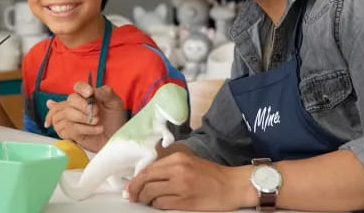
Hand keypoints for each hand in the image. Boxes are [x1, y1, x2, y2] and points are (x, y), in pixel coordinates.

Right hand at [44, 82, 125, 151]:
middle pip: (71, 99)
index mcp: (88, 95)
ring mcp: (74, 118)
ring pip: (69, 113)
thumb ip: (105, 93)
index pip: (78, 86)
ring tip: (98, 121)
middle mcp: (78, 105)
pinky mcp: (73, 131)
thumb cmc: (114, 119)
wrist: (115, 137)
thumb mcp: (115, 103)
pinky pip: (74, 127)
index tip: (90, 93)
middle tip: (96, 112)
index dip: (82, 88)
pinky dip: (88, 129)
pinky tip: (99, 129)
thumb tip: (93, 90)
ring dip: (84, 117)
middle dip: (83, 105)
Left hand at [127, 152, 249, 210]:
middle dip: (135, 190)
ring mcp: (181, 186)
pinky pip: (162, 204)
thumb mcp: (188, 162)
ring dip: (145, 199)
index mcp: (177, 159)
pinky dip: (156, 205)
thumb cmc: (211, 174)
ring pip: (151, 193)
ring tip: (145, 201)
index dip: (136, 179)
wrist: (232, 185)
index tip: (130, 186)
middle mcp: (177, 170)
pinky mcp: (186, 201)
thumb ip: (169, 166)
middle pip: (146, 180)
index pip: (149, 169)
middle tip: (132, 196)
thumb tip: (148, 176)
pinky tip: (157, 204)